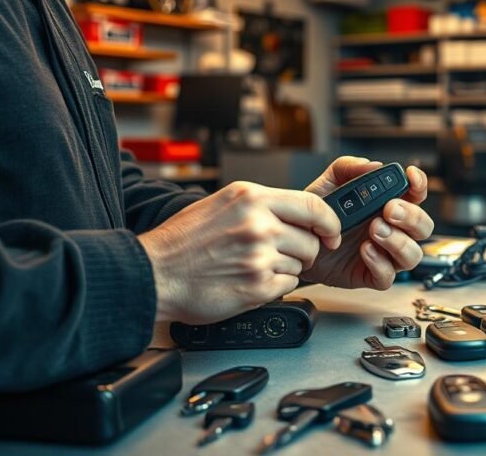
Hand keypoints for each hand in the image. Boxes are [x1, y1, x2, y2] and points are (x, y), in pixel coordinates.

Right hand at [138, 181, 340, 323]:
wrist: (154, 273)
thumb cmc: (183, 242)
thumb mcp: (222, 204)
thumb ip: (261, 205)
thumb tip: (298, 213)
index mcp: (251, 197)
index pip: (314, 205)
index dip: (329, 222)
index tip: (331, 232)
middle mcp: (258, 223)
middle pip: (311, 239)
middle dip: (301, 250)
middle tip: (276, 254)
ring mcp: (258, 255)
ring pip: (300, 264)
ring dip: (283, 269)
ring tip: (251, 266)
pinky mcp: (257, 285)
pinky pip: (288, 286)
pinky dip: (274, 287)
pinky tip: (249, 280)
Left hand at [300, 156, 433, 289]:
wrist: (296, 244)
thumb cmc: (317, 216)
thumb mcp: (326, 185)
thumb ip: (347, 168)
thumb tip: (373, 166)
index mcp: (387, 205)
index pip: (415, 194)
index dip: (419, 185)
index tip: (410, 177)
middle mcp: (392, 230)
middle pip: (423, 226)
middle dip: (412, 216)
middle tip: (389, 210)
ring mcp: (384, 254)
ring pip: (413, 254)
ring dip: (398, 241)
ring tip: (374, 230)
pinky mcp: (371, 275)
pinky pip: (388, 276)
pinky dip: (380, 263)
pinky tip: (364, 250)